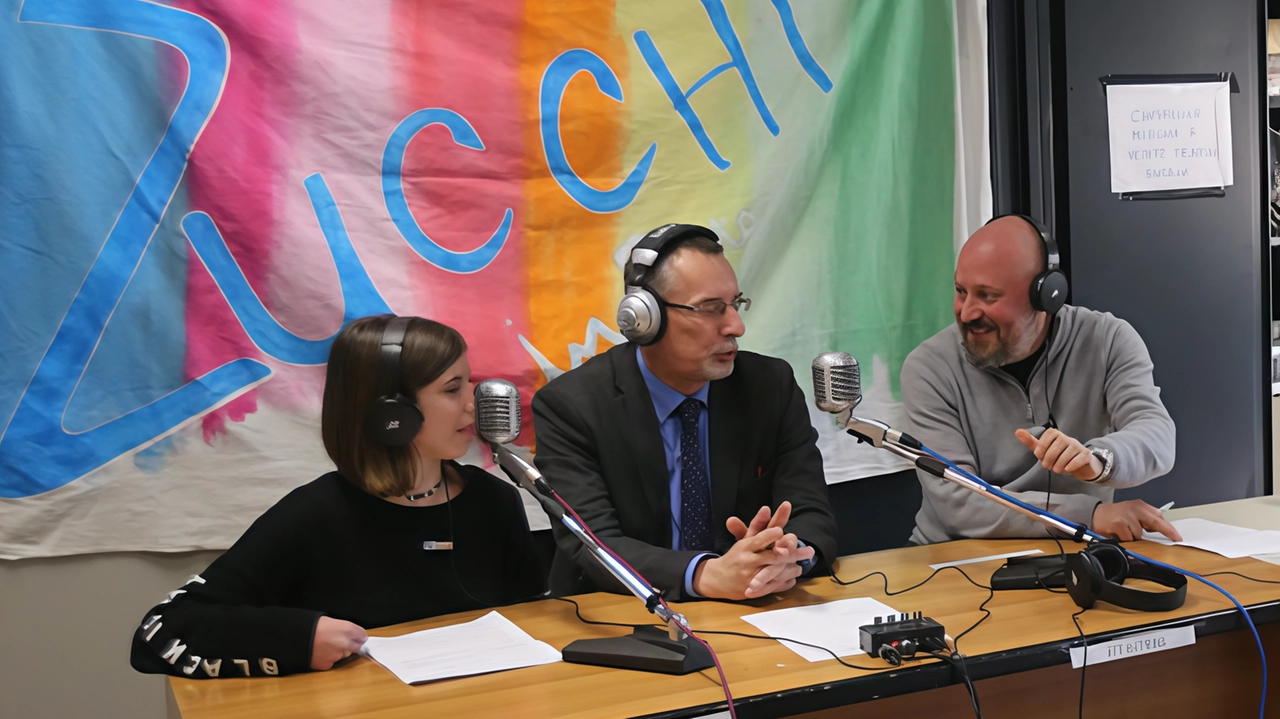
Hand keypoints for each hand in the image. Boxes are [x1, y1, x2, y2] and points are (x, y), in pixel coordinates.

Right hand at [310, 616, 366, 670]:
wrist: (295, 637)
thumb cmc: (311, 626)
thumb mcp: (330, 620)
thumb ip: (346, 627)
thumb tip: (357, 634)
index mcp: (346, 628)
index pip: (361, 634)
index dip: (358, 636)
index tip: (357, 637)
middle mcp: (345, 643)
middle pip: (356, 646)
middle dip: (351, 645)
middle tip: (340, 641)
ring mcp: (337, 655)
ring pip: (344, 655)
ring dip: (339, 652)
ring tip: (326, 645)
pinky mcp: (328, 665)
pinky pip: (333, 662)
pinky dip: (329, 659)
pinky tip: (321, 652)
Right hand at [696, 502, 813, 599]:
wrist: (718, 580)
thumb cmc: (736, 556)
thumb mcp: (744, 539)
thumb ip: (757, 524)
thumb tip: (767, 508)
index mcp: (745, 547)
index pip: (760, 539)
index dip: (771, 535)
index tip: (782, 531)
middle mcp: (748, 562)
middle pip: (773, 557)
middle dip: (793, 554)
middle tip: (810, 551)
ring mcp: (753, 578)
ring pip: (778, 572)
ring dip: (792, 568)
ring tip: (801, 564)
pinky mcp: (757, 590)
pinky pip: (777, 585)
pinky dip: (787, 580)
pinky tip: (792, 576)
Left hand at [1015, 428, 1102, 480]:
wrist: (1080, 465)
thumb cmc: (1059, 456)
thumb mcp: (1044, 449)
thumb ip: (1031, 442)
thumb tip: (1018, 431)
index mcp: (1055, 435)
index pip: (1045, 439)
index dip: (1041, 450)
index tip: (1041, 457)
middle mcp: (1067, 438)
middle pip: (1054, 450)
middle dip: (1048, 461)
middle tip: (1048, 467)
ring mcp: (1078, 446)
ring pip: (1065, 456)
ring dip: (1059, 466)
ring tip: (1057, 469)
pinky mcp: (1086, 455)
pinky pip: (1078, 460)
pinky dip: (1070, 466)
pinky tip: (1068, 469)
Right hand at [1091, 500, 1182, 541]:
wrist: (1094, 514)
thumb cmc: (1115, 516)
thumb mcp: (1132, 514)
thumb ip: (1146, 520)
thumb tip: (1161, 530)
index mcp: (1140, 505)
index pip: (1158, 516)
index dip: (1168, 528)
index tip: (1177, 536)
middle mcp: (1134, 508)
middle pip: (1155, 521)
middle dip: (1166, 531)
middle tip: (1175, 539)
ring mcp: (1126, 515)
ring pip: (1139, 534)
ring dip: (1134, 538)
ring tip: (1125, 533)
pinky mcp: (1118, 523)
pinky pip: (1128, 538)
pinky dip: (1125, 540)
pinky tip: (1119, 535)